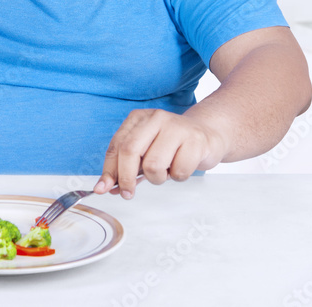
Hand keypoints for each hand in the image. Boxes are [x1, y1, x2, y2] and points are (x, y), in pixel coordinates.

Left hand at [94, 109, 227, 199]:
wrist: (208, 134)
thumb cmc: (173, 146)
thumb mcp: (147, 151)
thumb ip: (127, 167)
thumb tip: (106, 187)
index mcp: (139, 119)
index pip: (117, 146)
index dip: (108, 170)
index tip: (103, 189)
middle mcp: (156, 118)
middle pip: (130, 151)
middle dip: (126, 178)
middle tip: (128, 193)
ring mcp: (176, 127)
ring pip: (153, 165)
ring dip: (157, 178)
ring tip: (167, 170)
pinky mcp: (195, 140)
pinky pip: (178, 171)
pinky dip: (178, 177)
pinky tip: (183, 165)